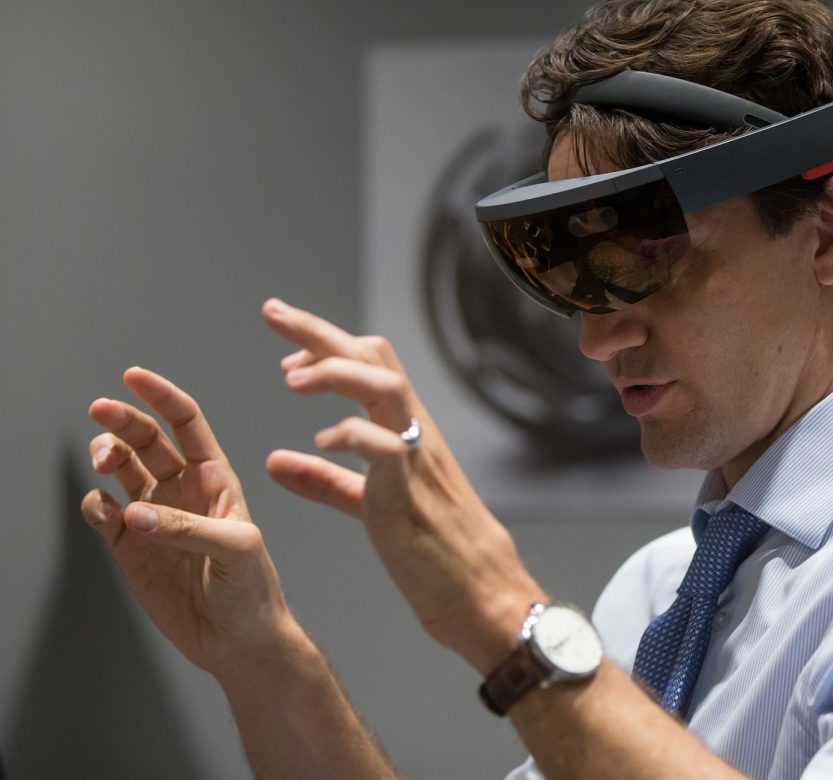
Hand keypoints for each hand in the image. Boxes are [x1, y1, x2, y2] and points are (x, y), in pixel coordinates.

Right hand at [83, 367, 297, 679]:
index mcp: (215, 478)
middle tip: (102, 411)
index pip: (186, 424)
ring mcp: (152, 516)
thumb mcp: (237, 550)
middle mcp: (181, 490)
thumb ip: (187, 528)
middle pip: (145, 439)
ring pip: (119, 469)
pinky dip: (96, 505)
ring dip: (106, 456)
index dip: (161, 397)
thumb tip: (135, 513)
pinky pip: (102, 513)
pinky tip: (105, 511)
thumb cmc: (253, 590)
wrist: (238, 642)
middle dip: (123, 420)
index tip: (133, 377)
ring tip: (104, 464)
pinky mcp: (128, 548)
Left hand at [261, 298, 542, 671]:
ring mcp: (418, 461)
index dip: (325, 345)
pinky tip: (322, 442)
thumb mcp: (368, 506)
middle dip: (319, 332)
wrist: (483, 594)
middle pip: (374, 359)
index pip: (371, 366)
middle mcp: (416, 434)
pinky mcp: (410, 496)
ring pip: (385, 389)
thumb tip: (276, 459)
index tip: (284, 341)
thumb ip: (324, 481)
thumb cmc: (435, 552)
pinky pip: (386, 448)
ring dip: (335, 373)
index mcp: (408, 433)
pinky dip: (351, 435)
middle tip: (274, 313)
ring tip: (292, 378)